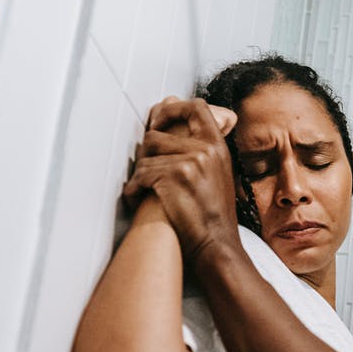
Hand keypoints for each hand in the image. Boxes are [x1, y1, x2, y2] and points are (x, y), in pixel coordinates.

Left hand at [124, 97, 240, 262]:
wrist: (216, 244)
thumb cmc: (213, 216)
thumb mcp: (219, 175)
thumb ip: (204, 153)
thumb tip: (179, 136)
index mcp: (218, 147)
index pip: (195, 107)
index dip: (171, 108)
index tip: (158, 121)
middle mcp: (207, 150)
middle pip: (157, 133)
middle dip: (144, 152)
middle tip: (143, 164)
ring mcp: (191, 162)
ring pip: (145, 157)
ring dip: (139, 175)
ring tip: (143, 190)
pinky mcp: (174, 177)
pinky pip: (140, 175)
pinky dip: (134, 190)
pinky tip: (138, 199)